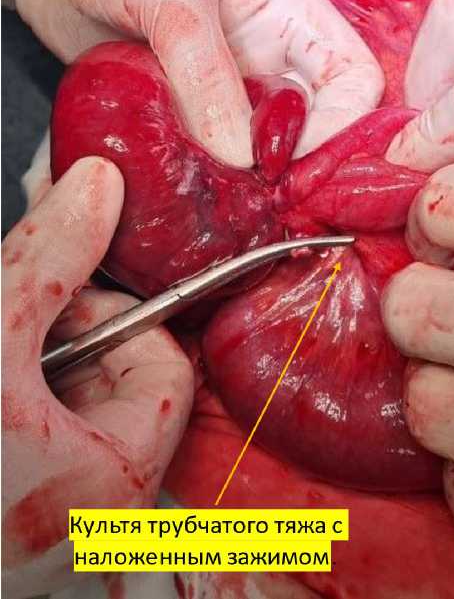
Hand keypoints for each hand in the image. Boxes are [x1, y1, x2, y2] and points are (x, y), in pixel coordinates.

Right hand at [1, 158, 193, 597]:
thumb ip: (46, 263)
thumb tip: (97, 186)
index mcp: (112, 487)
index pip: (165, 369)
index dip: (117, 320)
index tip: (62, 302)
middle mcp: (95, 523)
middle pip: (121, 392)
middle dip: (68, 345)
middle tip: (15, 333)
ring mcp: (55, 538)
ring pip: (76, 419)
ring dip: (32, 373)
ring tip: (1, 368)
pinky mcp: (16, 540)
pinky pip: (42, 449)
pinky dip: (16, 407)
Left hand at [13, 0, 382, 166]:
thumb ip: (206, 72)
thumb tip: (241, 157)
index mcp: (292, 14)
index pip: (354, 80)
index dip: (339, 126)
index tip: (289, 156)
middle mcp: (270, 59)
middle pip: (317, 128)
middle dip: (297, 165)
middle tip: (261, 196)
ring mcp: (229, 91)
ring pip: (263, 152)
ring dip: (247, 180)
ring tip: (219, 197)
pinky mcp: (188, 114)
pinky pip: (213, 157)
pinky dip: (205, 177)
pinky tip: (185, 186)